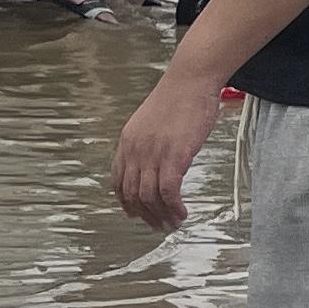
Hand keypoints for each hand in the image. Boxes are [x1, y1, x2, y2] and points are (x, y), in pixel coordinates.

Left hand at [112, 70, 226, 229]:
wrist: (190, 81)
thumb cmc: (178, 97)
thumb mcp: (152, 121)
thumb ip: (149, 141)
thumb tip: (157, 157)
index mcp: (127, 142)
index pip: (118, 181)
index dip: (125, 202)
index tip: (136, 214)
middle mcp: (135, 151)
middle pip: (132, 194)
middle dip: (145, 215)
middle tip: (158, 226)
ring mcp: (153, 154)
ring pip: (149, 197)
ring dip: (161, 215)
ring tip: (173, 223)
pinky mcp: (174, 156)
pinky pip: (168, 191)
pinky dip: (174, 207)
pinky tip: (182, 212)